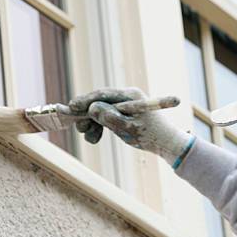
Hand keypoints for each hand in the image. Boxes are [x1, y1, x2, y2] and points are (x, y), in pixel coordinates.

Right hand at [69, 88, 193, 165]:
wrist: (165, 143)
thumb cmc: (150, 135)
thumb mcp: (128, 128)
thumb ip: (110, 118)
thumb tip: (92, 108)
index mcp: (130, 95)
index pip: (103, 94)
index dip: (85, 100)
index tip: (71, 107)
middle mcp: (126, 96)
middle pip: (98, 102)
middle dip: (87, 116)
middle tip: (80, 129)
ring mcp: (123, 104)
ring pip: (99, 111)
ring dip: (91, 124)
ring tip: (91, 138)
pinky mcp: (122, 112)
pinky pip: (104, 117)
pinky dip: (98, 127)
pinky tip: (95, 138)